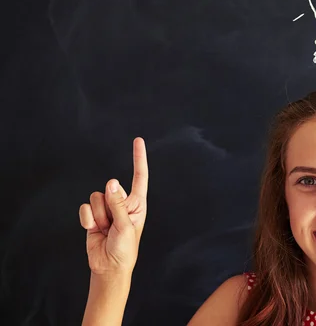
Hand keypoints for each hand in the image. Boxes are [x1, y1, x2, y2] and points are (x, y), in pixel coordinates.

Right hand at [79, 137, 148, 275]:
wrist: (108, 266)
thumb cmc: (124, 248)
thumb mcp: (126, 226)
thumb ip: (118, 204)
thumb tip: (112, 182)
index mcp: (137, 203)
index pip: (139, 176)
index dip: (138, 158)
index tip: (138, 140)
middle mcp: (122, 202)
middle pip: (110, 189)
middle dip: (109, 206)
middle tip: (114, 224)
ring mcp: (106, 208)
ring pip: (96, 198)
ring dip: (99, 215)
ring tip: (106, 229)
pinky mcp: (92, 216)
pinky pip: (85, 208)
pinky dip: (88, 219)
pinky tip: (95, 230)